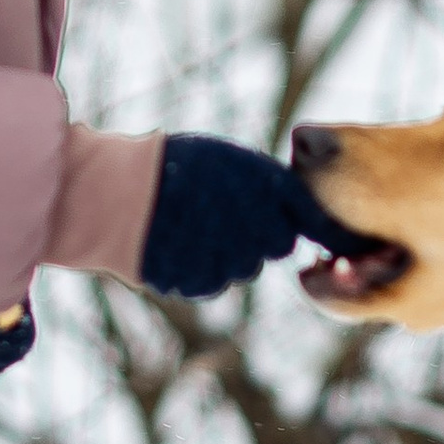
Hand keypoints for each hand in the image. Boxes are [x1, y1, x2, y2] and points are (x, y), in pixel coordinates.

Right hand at [138, 135, 343, 298]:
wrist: (115, 191)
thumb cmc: (171, 165)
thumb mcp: (227, 159)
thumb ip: (266, 185)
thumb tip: (293, 211)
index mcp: (269, 188)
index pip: (312, 216)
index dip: (320, 226)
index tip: (328, 236)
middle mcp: (259, 227)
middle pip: (279, 244)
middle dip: (260, 234)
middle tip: (224, 214)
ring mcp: (231, 260)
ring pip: (244, 266)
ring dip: (227, 252)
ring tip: (190, 224)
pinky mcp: (203, 284)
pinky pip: (211, 282)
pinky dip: (198, 269)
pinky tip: (175, 244)